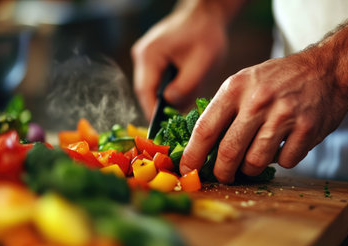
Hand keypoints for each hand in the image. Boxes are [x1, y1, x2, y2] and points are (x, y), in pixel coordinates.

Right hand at [132, 3, 227, 119]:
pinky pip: (157, 80)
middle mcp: (142, 55)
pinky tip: (183, 94)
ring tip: (180, 111)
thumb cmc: (206, 34)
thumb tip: (170, 103)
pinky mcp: (153, 58)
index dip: (152, 114)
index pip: (145, 92)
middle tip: (174, 126)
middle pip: (145, 91)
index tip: (162, 131)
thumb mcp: (201, 62)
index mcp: (150, 55)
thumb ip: (185, 85)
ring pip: (151, 87)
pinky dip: (167, 90)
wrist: (205, 12)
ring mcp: (146, 56)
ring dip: (164, 100)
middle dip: (160, 108)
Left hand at [179, 54, 347, 182]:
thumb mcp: (244, 82)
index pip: (205, 129)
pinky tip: (283, 146)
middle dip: (222, 172)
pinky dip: (281, 160)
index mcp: (235, 88)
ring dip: (251, 168)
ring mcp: (284, 115)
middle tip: (223, 176)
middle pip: (229, 151)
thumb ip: (223, 110)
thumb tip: (200, 146)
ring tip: (254, 159)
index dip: (193, 155)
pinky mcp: (307, 128)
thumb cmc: (278, 79)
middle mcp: (257, 101)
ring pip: (255, 162)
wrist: (326, 68)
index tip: (187, 171)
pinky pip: (285, 161)